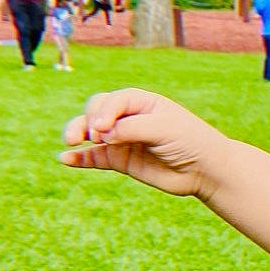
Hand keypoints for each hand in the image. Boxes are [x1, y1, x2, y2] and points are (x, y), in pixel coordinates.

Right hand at [59, 89, 224, 197]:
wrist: (205, 170)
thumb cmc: (189, 140)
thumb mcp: (163, 128)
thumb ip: (131, 129)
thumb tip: (99, 136)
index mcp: (140, 101)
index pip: (111, 101)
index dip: (102, 112)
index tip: (102, 129)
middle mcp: (127, 118)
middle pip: (94, 111)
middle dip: (87, 121)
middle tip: (94, 137)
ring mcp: (122, 139)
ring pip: (89, 133)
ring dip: (76, 134)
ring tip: (70, 142)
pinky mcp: (120, 160)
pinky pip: (93, 158)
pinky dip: (78, 158)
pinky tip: (65, 159)